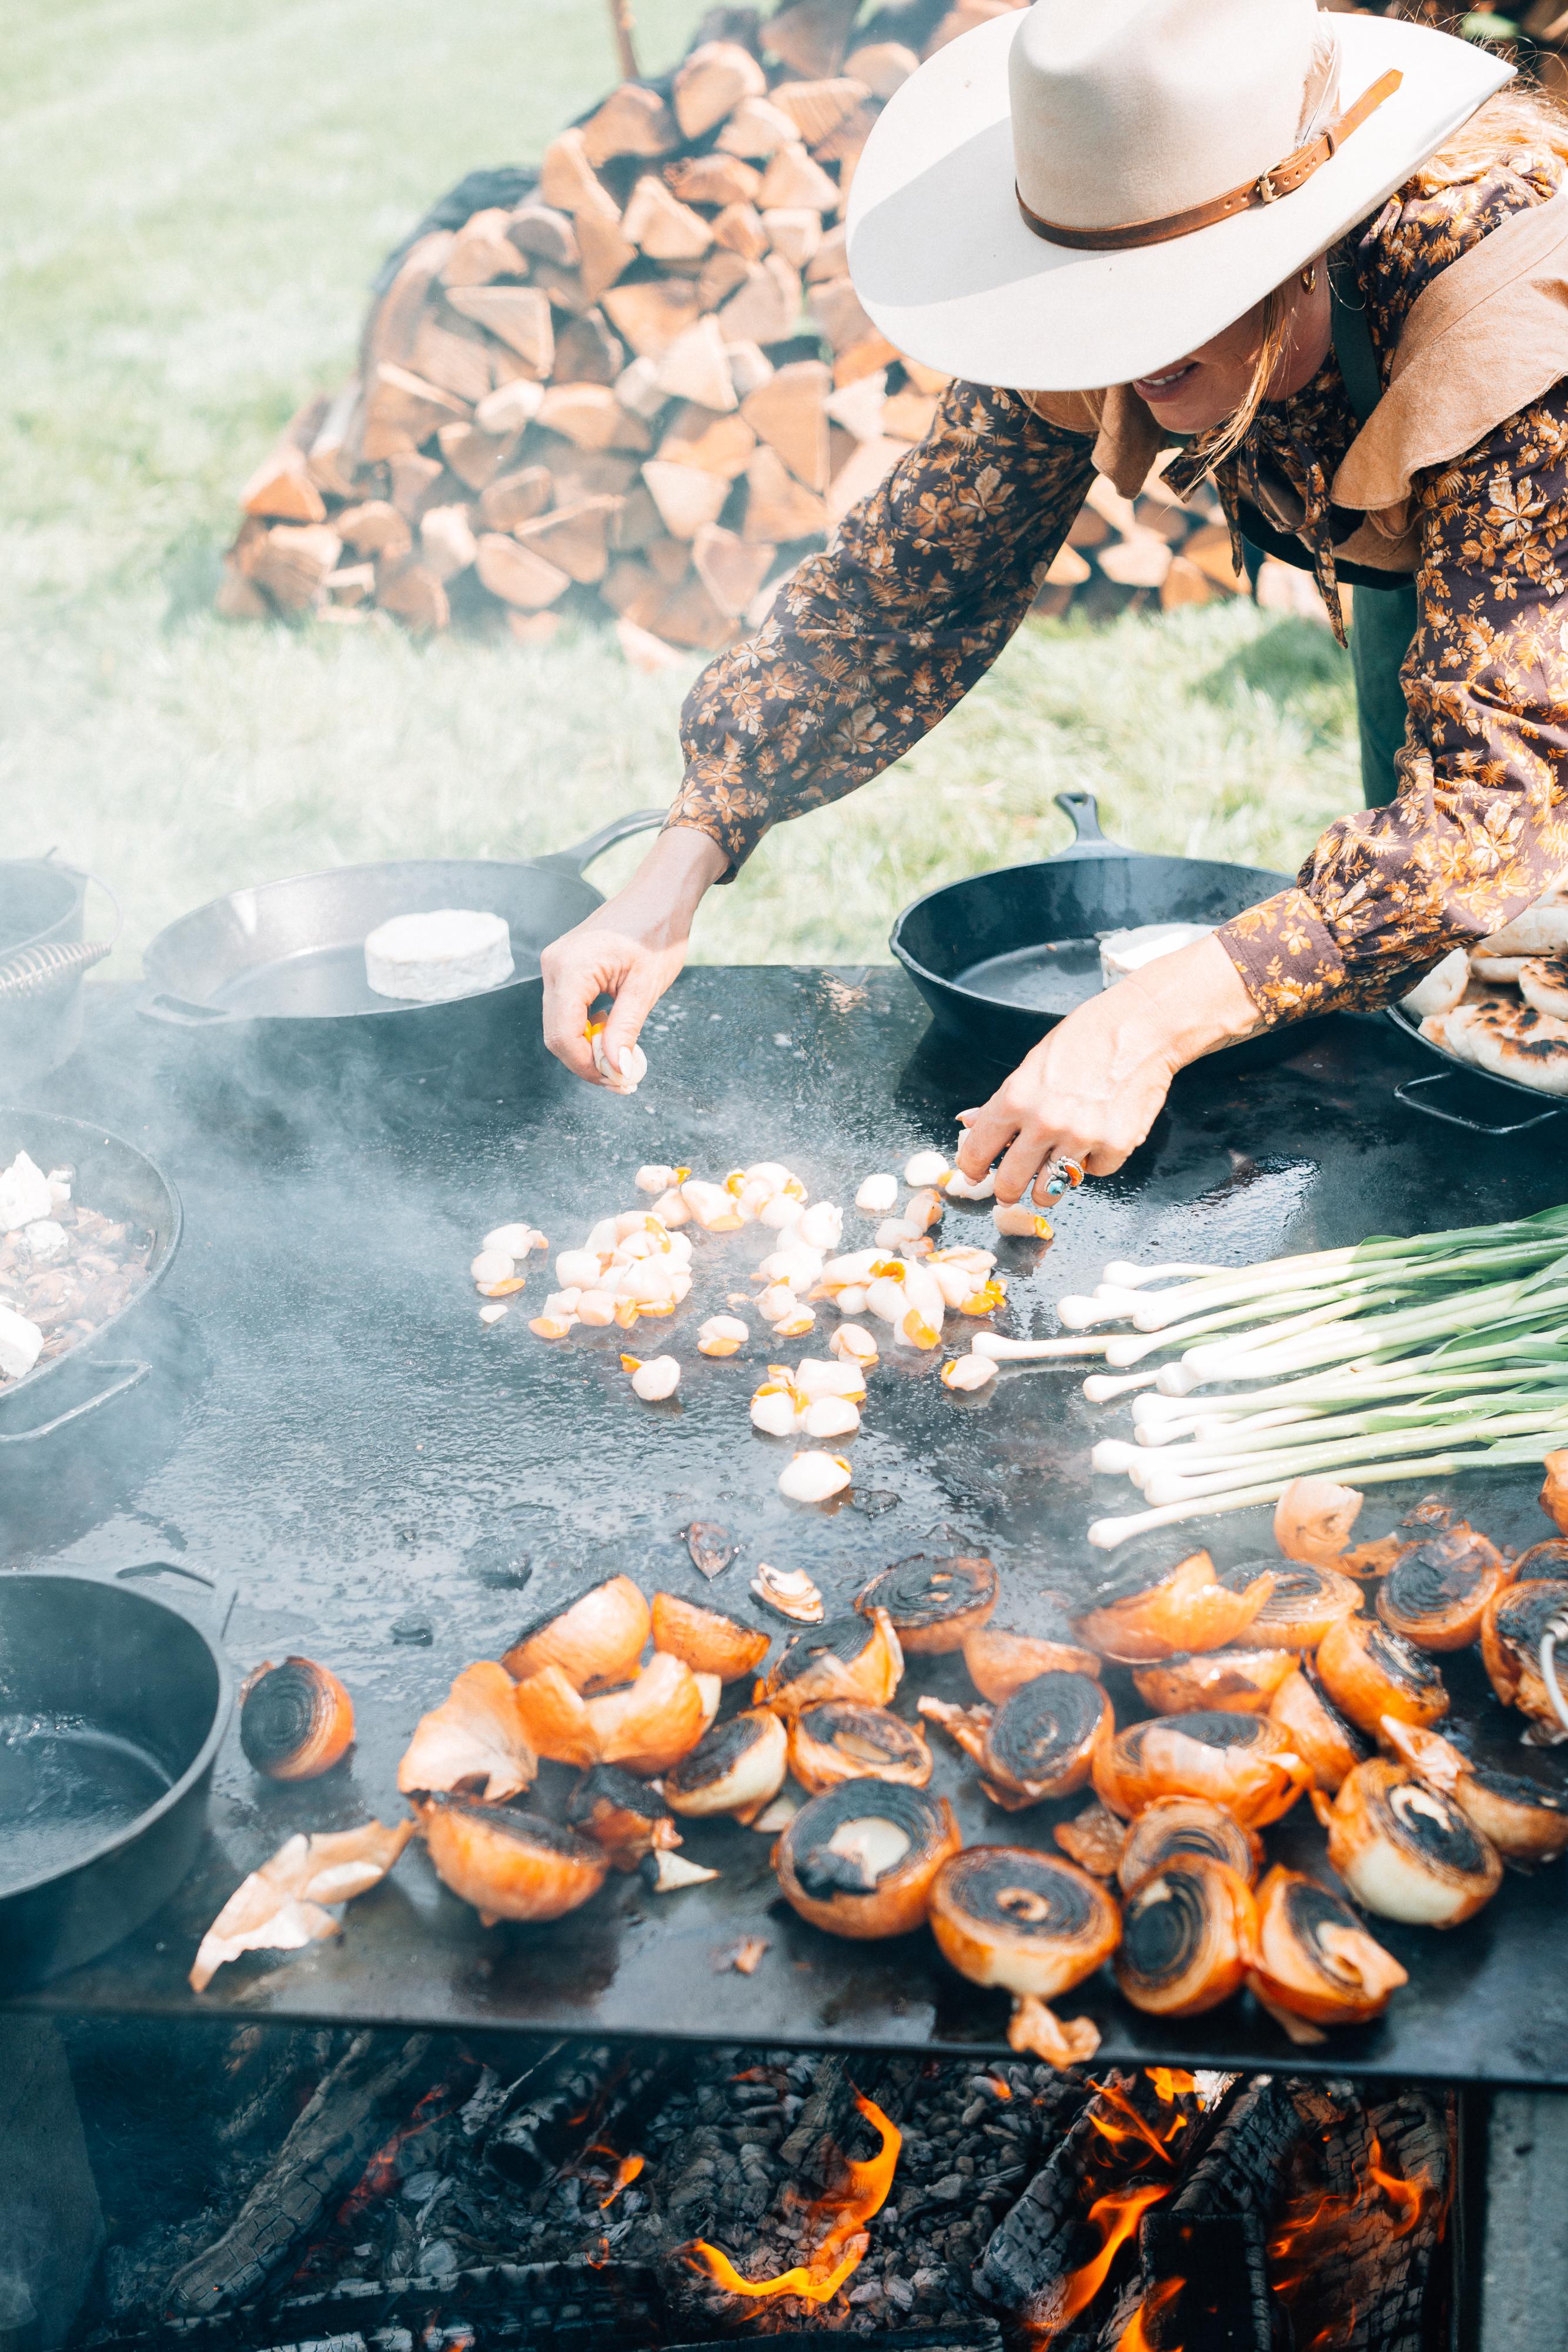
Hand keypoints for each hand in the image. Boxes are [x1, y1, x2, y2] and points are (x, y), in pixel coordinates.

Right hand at [541, 825, 728, 1083]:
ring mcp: (556, 964)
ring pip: (560, 1024)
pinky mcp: (565, 966)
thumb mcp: (645, 987)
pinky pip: (567, 1008)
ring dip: (587, 1047)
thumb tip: (615, 1070)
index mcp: (570, 968)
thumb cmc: (657, 932)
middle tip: (621, 1079)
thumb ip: (625, 1029)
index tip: (616, 1082)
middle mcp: (554, 965)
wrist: (660, 894)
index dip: (585, 1067)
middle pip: (557, 1033)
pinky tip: (612, 1031)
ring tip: (621, 1058)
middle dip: (586, 1061)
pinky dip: (587, 1027)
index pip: (562, 1035)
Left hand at [954, 935, 1262, 1202]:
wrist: (1140, 1026)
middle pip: (1010, 1183)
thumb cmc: (1086, 1037)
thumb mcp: (1032, 1064)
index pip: (977, 1151)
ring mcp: (1081, 1136)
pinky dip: (1095, 1161)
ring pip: (1050, 1191)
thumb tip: (970, 1122)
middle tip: (1009, 1191)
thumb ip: (1003, 1101)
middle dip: (1006, 1192)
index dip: (972, 1168)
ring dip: (1047, 1189)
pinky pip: (1096, 1173)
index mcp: (1016, 1099)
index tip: (974, 1174)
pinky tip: (1097, 1139)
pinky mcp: (1116, 1145)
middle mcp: (1045, 1122)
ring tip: (1051, 1177)